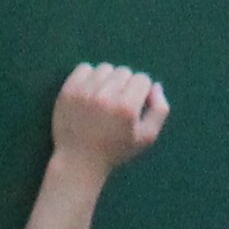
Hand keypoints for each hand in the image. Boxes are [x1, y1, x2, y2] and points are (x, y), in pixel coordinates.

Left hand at [51, 63, 168, 170]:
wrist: (78, 160)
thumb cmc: (115, 150)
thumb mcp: (147, 137)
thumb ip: (160, 110)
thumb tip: (155, 86)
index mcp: (126, 108)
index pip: (142, 78)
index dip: (141, 92)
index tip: (134, 106)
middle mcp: (106, 96)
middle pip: (124, 71)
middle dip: (125, 85)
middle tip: (117, 104)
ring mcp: (84, 92)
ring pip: (105, 68)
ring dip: (108, 80)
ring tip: (103, 98)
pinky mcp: (68, 90)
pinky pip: (84, 68)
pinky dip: (89, 76)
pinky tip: (90, 92)